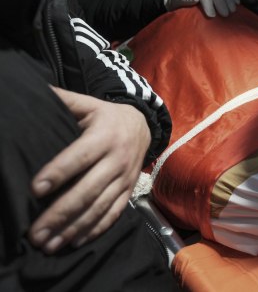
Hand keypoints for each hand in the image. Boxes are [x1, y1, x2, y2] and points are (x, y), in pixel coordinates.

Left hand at [28, 87, 150, 253]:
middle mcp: (118, 159)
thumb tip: (34, 91)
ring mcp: (124, 178)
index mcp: (105, 136)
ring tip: (47, 244)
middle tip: (34, 232)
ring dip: (73, 228)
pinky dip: (94, 230)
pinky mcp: (128, 192)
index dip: (59, 172)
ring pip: (99, 208)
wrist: (143, 126)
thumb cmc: (105, 116)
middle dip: (60, 213)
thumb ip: (63, 100)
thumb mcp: (88, 104)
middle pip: (88, 190)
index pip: (80, 156)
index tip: (36, 189)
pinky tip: (73, 242)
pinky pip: (113, 214)